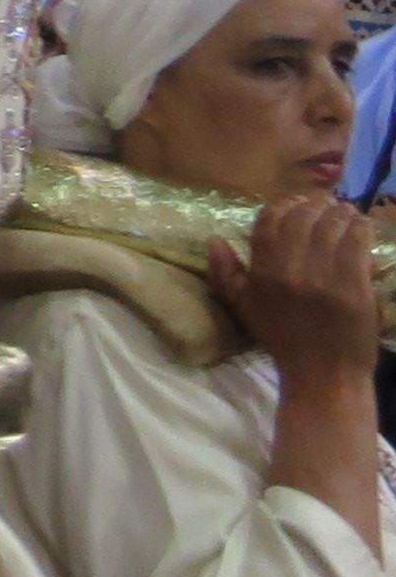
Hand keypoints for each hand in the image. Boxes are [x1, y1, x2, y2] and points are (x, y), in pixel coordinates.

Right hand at [220, 194, 381, 395]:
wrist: (323, 375)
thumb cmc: (283, 340)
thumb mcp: (244, 307)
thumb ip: (225, 273)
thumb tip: (214, 239)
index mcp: (263, 272)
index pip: (270, 221)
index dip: (284, 204)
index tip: (296, 201)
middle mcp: (291, 270)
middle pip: (303, 218)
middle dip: (316, 204)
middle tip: (326, 203)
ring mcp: (324, 277)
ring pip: (332, 227)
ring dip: (340, 213)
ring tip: (346, 211)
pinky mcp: (354, 286)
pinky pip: (356, 244)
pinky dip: (360, 229)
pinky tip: (362, 225)